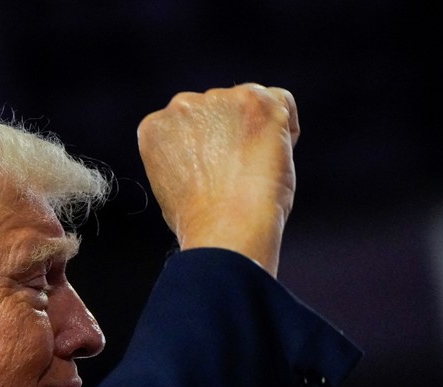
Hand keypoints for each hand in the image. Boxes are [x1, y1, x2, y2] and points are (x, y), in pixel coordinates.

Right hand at [137, 84, 299, 276]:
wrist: (226, 229)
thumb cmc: (201, 222)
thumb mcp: (171, 186)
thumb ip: (182, 158)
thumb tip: (204, 156)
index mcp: (156, 127)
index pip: (187, 125)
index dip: (206, 150)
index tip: (215, 175)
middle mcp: (181, 106)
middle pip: (217, 111)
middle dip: (230, 136)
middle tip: (237, 176)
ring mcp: (219, 100)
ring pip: (248, 105)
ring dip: (256, 133)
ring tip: (252, 173)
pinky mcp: (255, 101)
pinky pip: (281, 101)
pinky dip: (286, 129)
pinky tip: (274, 159)